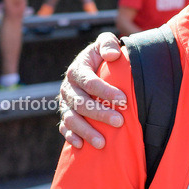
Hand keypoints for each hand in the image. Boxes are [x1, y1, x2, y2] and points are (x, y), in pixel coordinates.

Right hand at [58, 33, 124, 148]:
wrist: (91, 67)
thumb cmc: (102, 56)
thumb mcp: (104, 43)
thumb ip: (107, 43)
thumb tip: (113, 55)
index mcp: (77, 70)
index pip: (90, 82)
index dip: (106, 92)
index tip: (124, 100)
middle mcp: (68, 88)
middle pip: (81, 104)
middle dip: (100, 114)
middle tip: (119, 122)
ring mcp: (65, 103)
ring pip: (71, 119)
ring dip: (86, 131)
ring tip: (102, 143)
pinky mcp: (65, 115)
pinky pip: (64, 128)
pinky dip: (71, 137)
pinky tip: (82, 146)